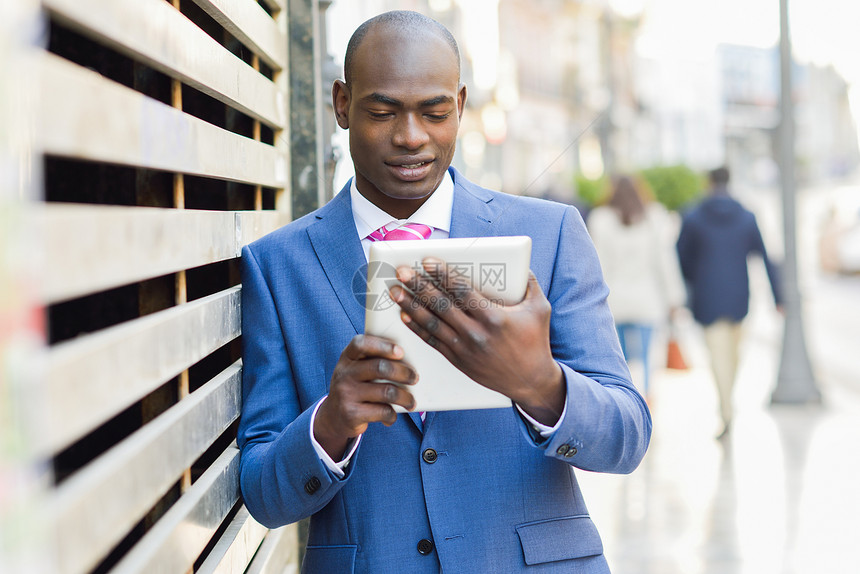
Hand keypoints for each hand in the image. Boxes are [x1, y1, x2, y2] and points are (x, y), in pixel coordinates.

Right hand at [314, 335, 417, 459]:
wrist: (334, 417)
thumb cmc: (356, 387)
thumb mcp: (358, 370)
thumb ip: (376, 361)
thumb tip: (411, 363)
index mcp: (347, 357)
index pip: (361, 344)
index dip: (382, 346)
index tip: (401, 351)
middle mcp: (344, 373)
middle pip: (380, 367)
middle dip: (403, 373)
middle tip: (415, 378)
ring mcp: (346, 394)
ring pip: (386, 392)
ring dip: (405, 397)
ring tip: (411, 401)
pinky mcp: (351, 414)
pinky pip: (382, 412)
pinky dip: (392, 415)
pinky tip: (392, 416)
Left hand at [390, 258, 564, 425]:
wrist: (531, 381)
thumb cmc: (536, 342)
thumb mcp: (540, 309)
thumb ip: (530, 283)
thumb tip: (520, 265)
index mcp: (494, 317)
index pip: (461, 290)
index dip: (442, 274)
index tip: (428, 262)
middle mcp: (475, 333)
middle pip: (440, 304)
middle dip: (418, 286)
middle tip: (402, 272)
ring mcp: (464, 348)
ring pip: (431, 323)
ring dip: (411, 305)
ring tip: (396, 291)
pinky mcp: (458, 360)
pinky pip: (433, 341)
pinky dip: (417, 328)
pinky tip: (405, 316)